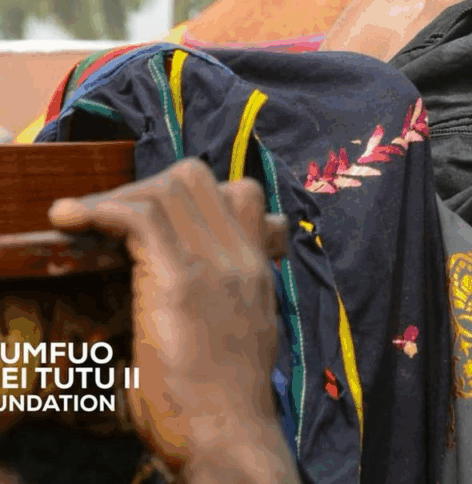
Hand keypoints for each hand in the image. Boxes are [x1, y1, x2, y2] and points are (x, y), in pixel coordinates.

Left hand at [47, 159, 297, 483]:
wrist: (229, 437)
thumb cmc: (222, 402)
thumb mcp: (242, 334)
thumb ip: (229, 297)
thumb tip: (195, 287)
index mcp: (255, 267)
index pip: (240, 192)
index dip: (190, 195)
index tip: (152, 219)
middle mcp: (241, 255)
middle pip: (197, 178)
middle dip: (146, 187)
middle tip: (113, 219)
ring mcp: (215, 264)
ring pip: (168, 188)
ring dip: (116, 197)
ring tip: (81, 219)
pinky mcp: (180, 282)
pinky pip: (140, 218)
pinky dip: (101, 210)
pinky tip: (71, 220)